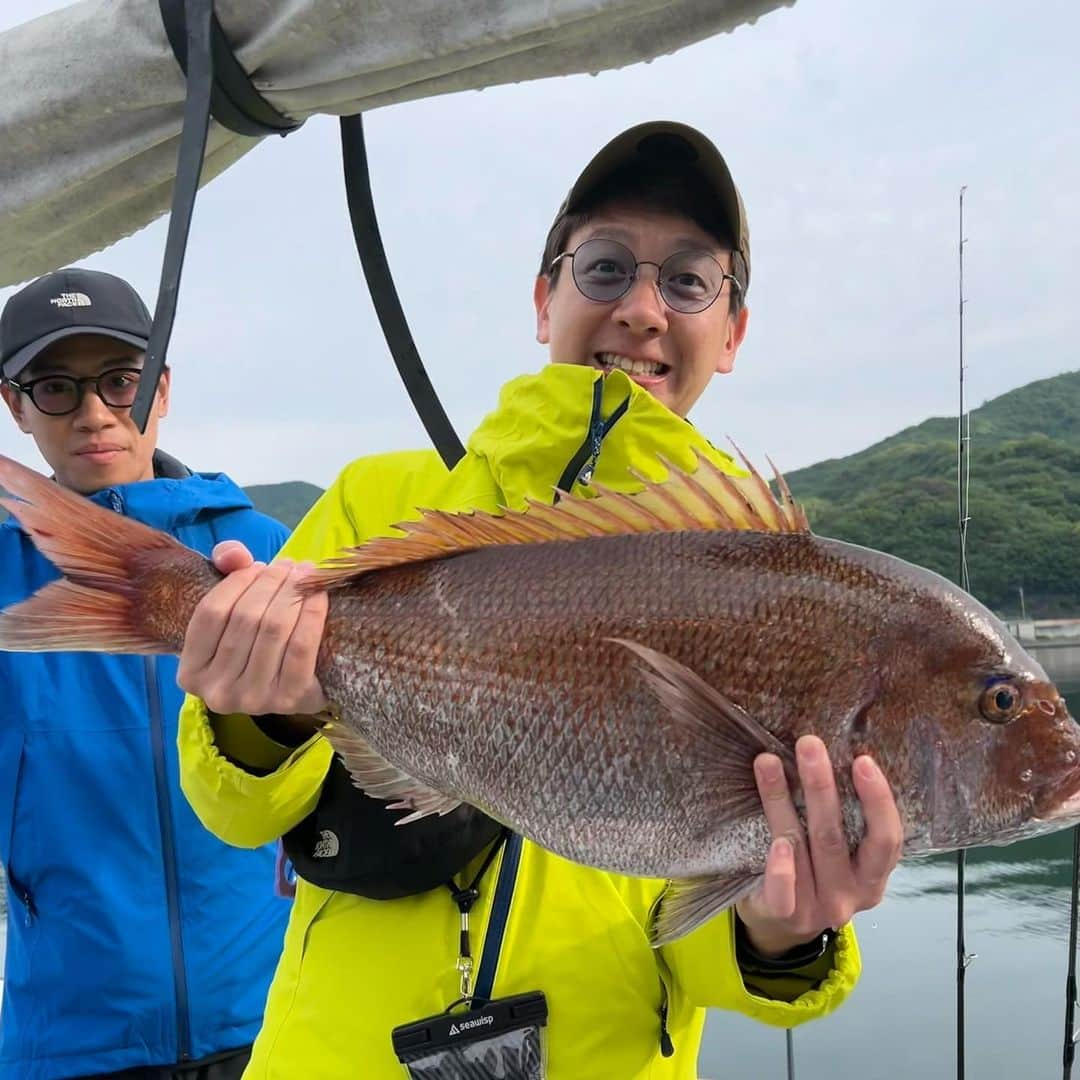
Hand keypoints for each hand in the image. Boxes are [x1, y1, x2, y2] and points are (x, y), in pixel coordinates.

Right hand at [177, 541, 329, 717]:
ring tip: (304, 574)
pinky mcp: (292, 700)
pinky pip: (301, 646)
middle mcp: (218, 693)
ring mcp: (255, 700)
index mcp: (191, 674)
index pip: (211, 613)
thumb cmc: (256, 643)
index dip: (237, 582)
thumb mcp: (233, 611)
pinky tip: (319, 594)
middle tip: (288, 565)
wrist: (296, 685)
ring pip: (274, 630)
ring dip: (292, 593)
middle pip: (246, 619)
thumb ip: (227, 573)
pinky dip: (312, 614)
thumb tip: (234, 553)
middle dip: (271, 583)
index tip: (259, 565)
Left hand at [734, 734, 901, 957]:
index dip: (877, 799)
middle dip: (821, 785)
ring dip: (782, 800)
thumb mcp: (838, 852)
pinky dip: (781, 866)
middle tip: (808, 744)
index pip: (886, 838)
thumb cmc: (810, 871)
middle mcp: (851, 895)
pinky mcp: (787, 915)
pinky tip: (778, 843)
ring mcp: (819, 908)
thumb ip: (842, 819)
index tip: (862, 760)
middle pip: (836, 836)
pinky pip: (785, 891)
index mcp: (873, 876)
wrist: (778, 923)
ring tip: (767, 761)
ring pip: (801, 847)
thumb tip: (830, 754)